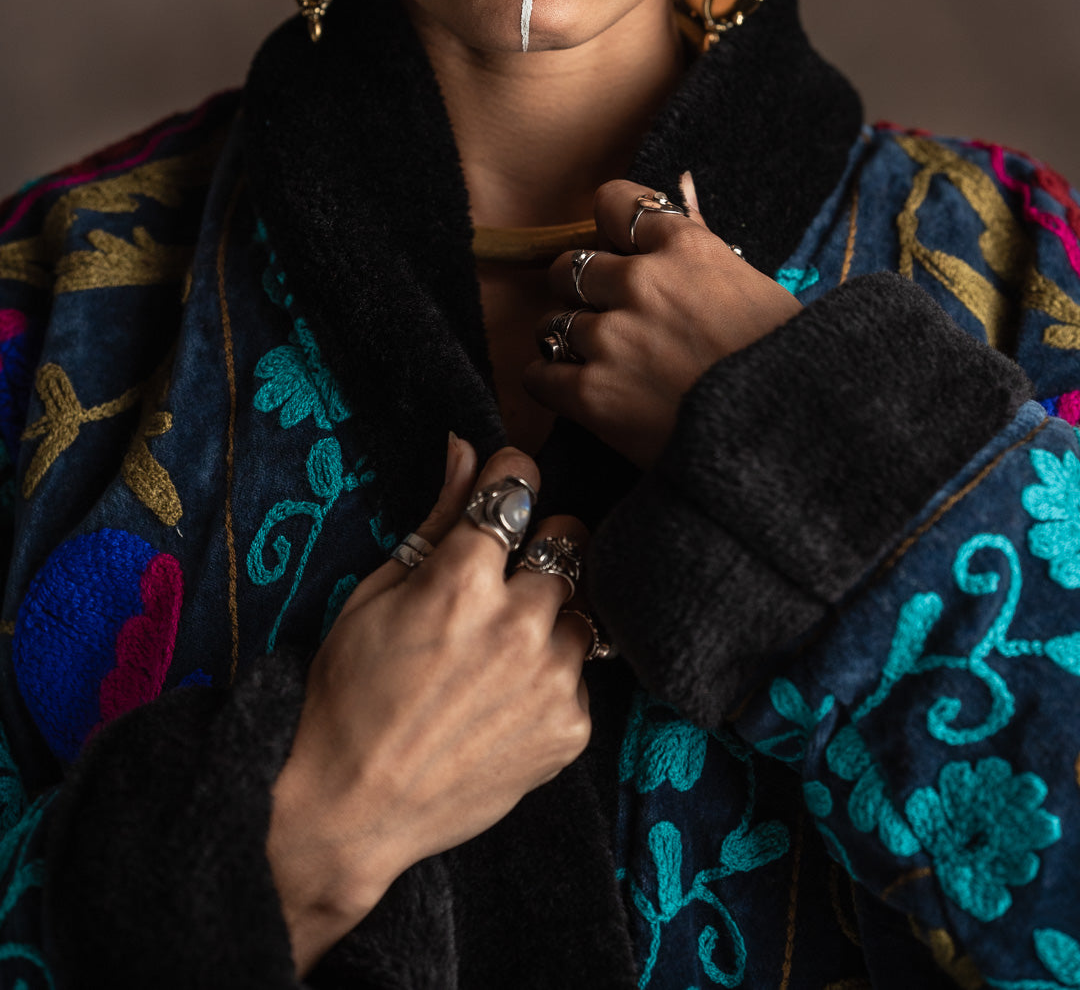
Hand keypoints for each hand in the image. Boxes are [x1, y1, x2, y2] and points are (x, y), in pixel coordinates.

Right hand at [266, 435, 591, 975]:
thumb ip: (436, 517)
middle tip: (503, 578)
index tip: (503, 492)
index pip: (520, 484)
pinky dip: (551, 677)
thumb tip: (465, 447)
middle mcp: (520, 622)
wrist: (351, 809)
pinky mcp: (570, 728)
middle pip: (570, 537)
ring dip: (551, 616)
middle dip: (540, 546)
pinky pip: (581, 674)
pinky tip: (504, 699)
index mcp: (463, 578)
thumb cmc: (348, 693)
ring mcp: (552, 679)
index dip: (510, 481)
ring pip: (582, 607)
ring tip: (500, 650)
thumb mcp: (375, 594)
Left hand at [523, 171, 800, 467]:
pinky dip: (550, 381)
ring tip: (598, 361)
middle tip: (605, 314)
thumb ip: (702, 250)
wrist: (787, 438)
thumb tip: (677, 203)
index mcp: (686, 248)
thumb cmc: (785, 363)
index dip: (610, 224)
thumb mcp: (758, 288)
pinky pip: (539, 373)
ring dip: (569, 339)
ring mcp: (612, 338)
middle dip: (582, 288)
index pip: (616, 201)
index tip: (615, 242)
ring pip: (552, 320)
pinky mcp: (592, 393)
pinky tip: (574, 389)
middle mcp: (640, 283)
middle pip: (571, 265)